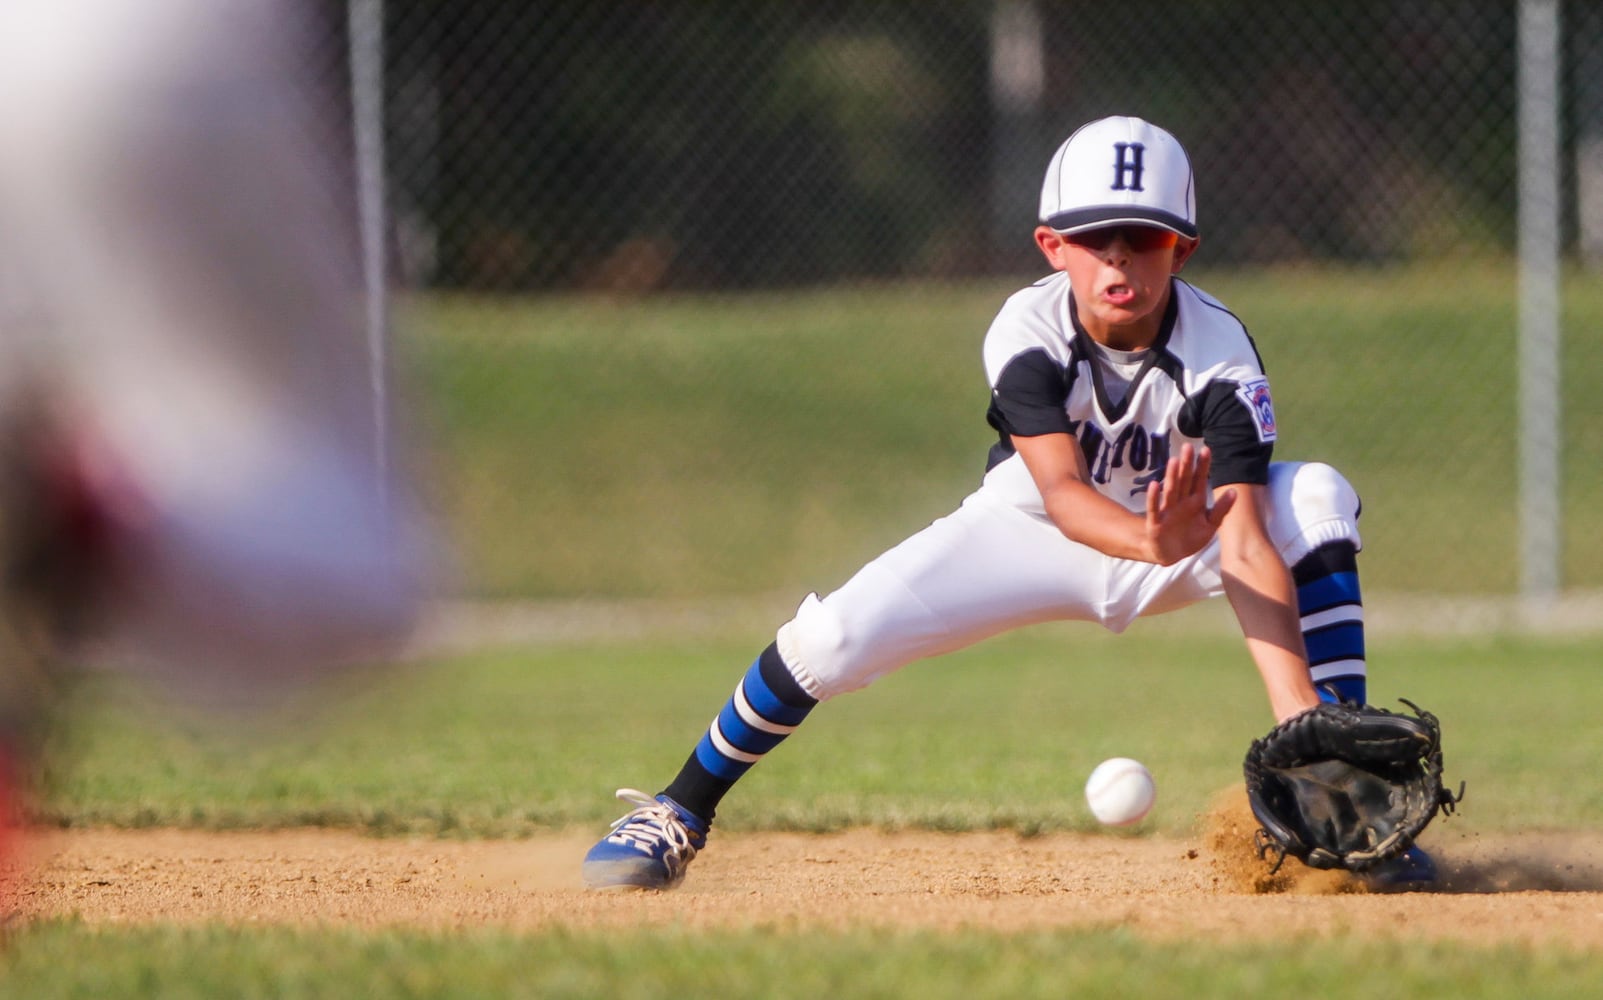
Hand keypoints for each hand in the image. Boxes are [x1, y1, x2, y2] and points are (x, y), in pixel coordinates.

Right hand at [1143, 443, 1235, 564]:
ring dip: (1171, 476)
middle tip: (1187, 447)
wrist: (1172, 554)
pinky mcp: (1156, 523)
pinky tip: (1154, 485)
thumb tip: (1234, 491)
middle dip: (1186, 465)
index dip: (1202, 466)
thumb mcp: (1210, 525)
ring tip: (1174, 461)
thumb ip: (1221, 509)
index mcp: (1194, 501)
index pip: (1199, 480)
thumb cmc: (1191, 536)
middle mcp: (1180, 502)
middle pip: (1184, 481)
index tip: (1206, 450)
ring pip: (1170, 491)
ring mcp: (1167, 511)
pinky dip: (1153, 498)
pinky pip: (1153, 508)